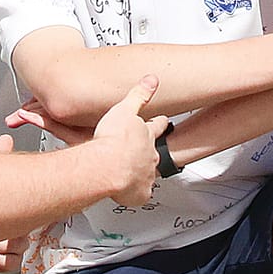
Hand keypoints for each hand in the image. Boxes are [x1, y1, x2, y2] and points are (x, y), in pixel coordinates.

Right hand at [94, 75, 170, 206]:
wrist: (108, 166)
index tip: (163, 121)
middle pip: (153, 151)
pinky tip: (130, 194)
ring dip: (141, 173)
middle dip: (149, 150)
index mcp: (146, 136)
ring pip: (147, 174)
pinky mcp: (139, 192)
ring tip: (133, 174)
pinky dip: (135, 194)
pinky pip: (140, 194)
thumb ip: (139, 95)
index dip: (160, 123)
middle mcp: (149, 156)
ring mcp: (146, 175)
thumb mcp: (126, 109)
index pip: (157, 126)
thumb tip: (152, 79)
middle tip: (144, 151)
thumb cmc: (113, 140)